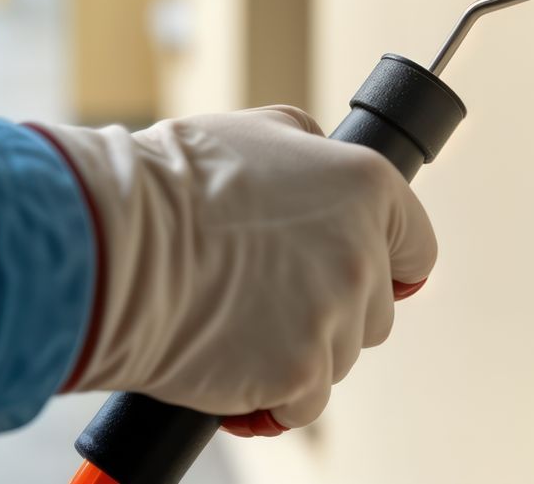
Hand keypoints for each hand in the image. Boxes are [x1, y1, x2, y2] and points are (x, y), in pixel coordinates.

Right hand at [33, 107, 436, 429]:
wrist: (116, 243)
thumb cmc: (171, 182)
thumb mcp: (255, 131)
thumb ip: (308, 148)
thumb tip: (322, 157)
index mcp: (366, 187)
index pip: (417, 248)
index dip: (390, 268)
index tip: (370, 282)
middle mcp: (362, 252)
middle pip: (374, 313)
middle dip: (329, 314)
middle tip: (266, 300)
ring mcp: (333, 315)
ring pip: (338, 360)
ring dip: (296, 355)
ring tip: (234, 325)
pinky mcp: (299, 372)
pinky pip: (303, 403)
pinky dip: (271, 397)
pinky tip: (230, 365)